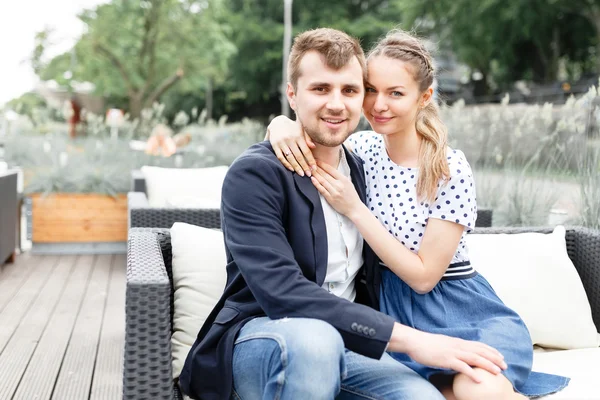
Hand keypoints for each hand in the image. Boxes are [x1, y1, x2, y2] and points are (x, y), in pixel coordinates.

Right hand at [266, 116, 316, 175]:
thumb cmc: (293, 127)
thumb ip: (308, 137)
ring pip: (290, 158)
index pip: (306, 151)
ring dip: (296, 167)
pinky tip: (291, 169)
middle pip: (298, 156)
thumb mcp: (301, 128)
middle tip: (309, 174)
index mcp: (298, 135)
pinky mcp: (275, 145)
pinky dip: (286, 164)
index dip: (310, 160)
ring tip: (301, 174)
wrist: (277, 122)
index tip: (314, 168)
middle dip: (304, 166)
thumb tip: (314, 147)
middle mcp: (290, 139)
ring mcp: (282, 143)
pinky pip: (281, 157)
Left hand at [310, 160, 362, 216]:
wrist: (354, 208)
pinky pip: (322, 190)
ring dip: (315, 175)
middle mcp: (339, 185)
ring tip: (310, 170)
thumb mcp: (349, 183)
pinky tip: (312, 179)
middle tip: (310, 164)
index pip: (331, 170)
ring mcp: (334, 192)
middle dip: (317, 168)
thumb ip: (340, 177)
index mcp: (344, 179)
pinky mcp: (330, 198)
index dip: (323, 164)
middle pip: (325, 174)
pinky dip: (316, 184)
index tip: (317, 160)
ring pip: (322, 181)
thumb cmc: (352, 196)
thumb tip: (331, 171)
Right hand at [390, 324, 506, 382]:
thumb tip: (458, 353)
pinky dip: (472, 373)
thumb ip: (452, 347)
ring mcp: (453, 352)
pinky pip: (462, 367)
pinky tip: (479, 380)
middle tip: (505, 365)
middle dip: (494, 358)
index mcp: (457, 342)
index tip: (500, 356)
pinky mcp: (446, 360)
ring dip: (488, 365)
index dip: (491, 350)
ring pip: (475, 358)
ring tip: (498, 372)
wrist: (414, 341)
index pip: (478, 345)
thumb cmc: (426, 344)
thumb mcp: (443, 344)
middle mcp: (458, 346)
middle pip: (480, 351)